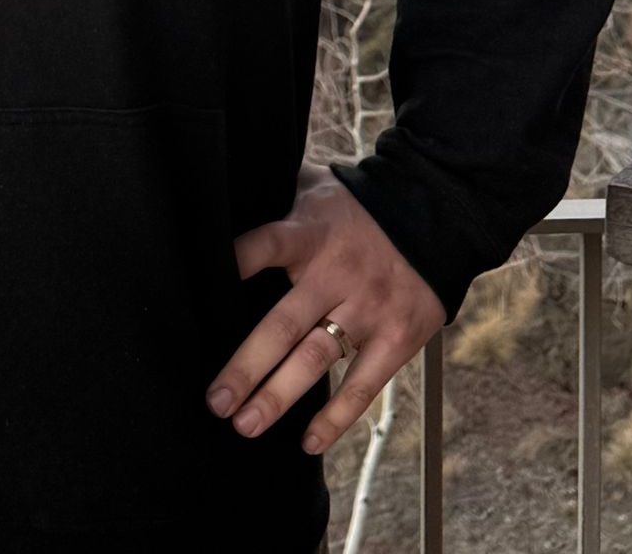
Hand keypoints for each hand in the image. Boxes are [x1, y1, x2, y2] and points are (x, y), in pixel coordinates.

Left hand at [204, 157, 444, 457]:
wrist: (433, 213)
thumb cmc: (356, 206)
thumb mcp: (315, 186)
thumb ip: (274, 193)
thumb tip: (223, 187)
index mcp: (308, 233)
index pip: (263, 246)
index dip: (234, 265)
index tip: (198, 294)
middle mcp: (334, 273)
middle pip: (283, 324)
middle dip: (246, 365)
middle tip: (215, 401)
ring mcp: (367, 308)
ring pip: (316, 358)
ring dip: (279, 396)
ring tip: (245, 425)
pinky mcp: (396, 338)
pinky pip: (363, 384)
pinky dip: (336, 417)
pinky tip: (308, 443)